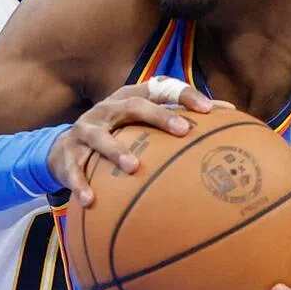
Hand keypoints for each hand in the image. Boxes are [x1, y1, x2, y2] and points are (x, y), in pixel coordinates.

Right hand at [48, 81, 226, 205]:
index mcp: (129, 99)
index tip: (210, 110)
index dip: (185, 95)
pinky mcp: (67, 154)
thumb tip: (229, 123)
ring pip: (100, 138)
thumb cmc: (116, 136)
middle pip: (134, 106)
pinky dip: (80, 185)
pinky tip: (90, 202)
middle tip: (181, 130)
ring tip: (133, 167)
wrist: (62, 149)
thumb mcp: (139, 126)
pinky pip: (74, 170)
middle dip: (158, 116)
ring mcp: (86, 130)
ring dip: (117, 151)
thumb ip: (175, 124)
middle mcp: (107, 109)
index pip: (160, 88)